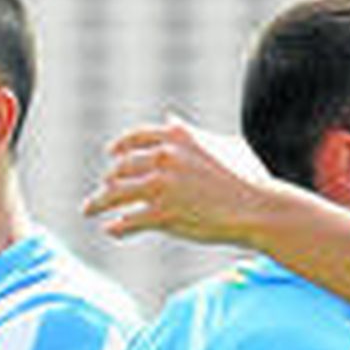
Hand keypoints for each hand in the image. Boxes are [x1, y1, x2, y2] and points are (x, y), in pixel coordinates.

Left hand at [81, 116, 273, 244]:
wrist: (260, 208)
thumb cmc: (249, 177)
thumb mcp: (222, 144)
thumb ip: (192, 132)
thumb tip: (170, 119)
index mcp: (176, 137)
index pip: (134, 139)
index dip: (119, 147)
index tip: (111, 155)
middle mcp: (163, 157)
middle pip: (121, 168)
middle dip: (109, 180)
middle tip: (103, 190)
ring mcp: (160, 186)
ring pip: (115, 193)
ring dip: (98, 202)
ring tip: (89, 210)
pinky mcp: (161, 213)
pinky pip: (128, 221)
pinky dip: (117, 226)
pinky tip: (111, 230)